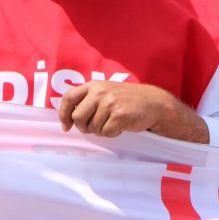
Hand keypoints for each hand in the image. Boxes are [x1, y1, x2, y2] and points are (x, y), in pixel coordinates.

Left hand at [59, 81, 206, 141]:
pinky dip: (112, 134)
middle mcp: (99, 92)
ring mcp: (110, 103)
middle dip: (84, 127)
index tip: (66, 126)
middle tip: (95, 127)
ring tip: (113, 123)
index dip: (64, 114)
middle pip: (77, 117)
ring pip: (92, 128)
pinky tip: (121, 126)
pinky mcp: (119, 115)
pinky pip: (105, 133)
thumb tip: (70, 119)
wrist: (154, 103)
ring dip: (101, 131)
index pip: (68, 98)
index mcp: (94, 85)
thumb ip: (89, 100)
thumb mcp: (107, 92)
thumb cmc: (127, 101)